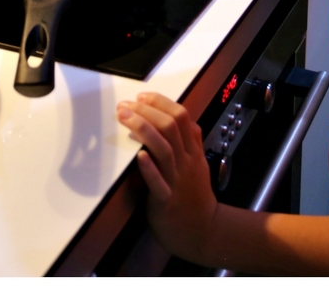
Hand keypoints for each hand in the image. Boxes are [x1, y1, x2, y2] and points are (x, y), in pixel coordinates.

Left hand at [117, 92, 218, 262]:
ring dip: (143, 130)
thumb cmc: (194, 197)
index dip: (161, 103)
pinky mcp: (167, 201)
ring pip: (165, 149)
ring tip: (125, 118)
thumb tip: (176, 118)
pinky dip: (149, 168)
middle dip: (147, 111)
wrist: (202, 231)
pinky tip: (139, 156)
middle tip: (126, 105)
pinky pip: (159, 183)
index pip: (182, 116)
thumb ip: (190, 142)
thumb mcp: (197, 164)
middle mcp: (187, 162)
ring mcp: (178, 181)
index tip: (141, 97)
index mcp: (193, 151)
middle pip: (172, 127)